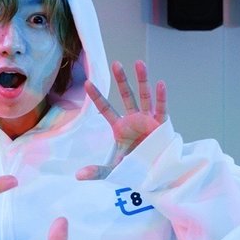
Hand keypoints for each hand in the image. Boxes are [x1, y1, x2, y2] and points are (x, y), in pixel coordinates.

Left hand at [78, 60, 166, 179]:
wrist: (155, 173)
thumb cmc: (135, 167)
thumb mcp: (114, 169)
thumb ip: (98, 170)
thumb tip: (78, 176)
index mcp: (120, 127)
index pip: (106, 109)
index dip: (97, 97)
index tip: (87, 83)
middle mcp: (134, 119)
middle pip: (127, 96)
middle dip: (121, 80)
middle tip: (115, 64)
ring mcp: (148, 119)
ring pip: (144, 96)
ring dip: (142, 80)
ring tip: (139, 63)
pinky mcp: (161, 125)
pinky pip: (161, 109)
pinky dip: (161, 97)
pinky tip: (160, 84)